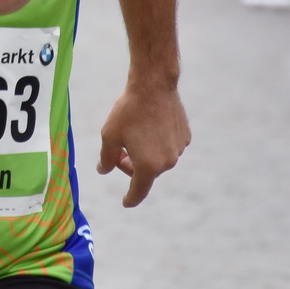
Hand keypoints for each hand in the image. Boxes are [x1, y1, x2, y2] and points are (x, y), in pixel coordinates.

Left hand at [96, 83, 190, 206]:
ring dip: (146, 154)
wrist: (153, 86)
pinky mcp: (185, 137)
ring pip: (159, 160)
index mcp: (148, 166)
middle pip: (147, 173)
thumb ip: (106, 158)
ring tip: (135, 134)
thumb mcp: (109, 136)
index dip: (130, 199)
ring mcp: (179, 150)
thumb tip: (103, 170)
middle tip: (120, 152)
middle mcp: (167, 162)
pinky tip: (150, 126)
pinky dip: (158, 143)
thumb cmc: (128, 111)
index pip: (138, 191)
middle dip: (132, 166)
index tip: (125, 202)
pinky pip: (169, 147)